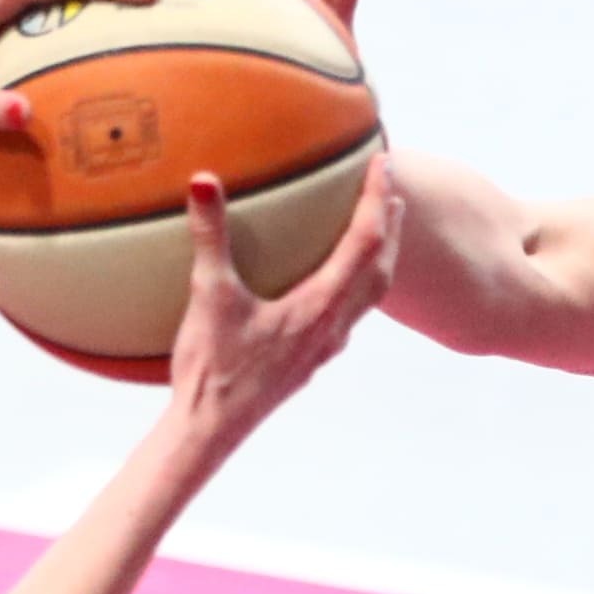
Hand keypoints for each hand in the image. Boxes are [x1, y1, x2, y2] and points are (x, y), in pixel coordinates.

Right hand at [161, 154, 398, 455]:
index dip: (376, 198)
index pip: (366, 241)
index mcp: (320, 306)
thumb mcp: (208, 295)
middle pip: (382, 266)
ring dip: (381, 253)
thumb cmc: (211, 368)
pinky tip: (338, 278)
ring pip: (373, 293)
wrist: (210, 430)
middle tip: (387, 184)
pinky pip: (353, 311)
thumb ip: (210, 235)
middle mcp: (335, 326)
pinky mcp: (313, 358)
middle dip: (390, 221)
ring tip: (378, 224)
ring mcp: (327, 346)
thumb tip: (204, 180)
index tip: (382, 164)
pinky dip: (360, 281)